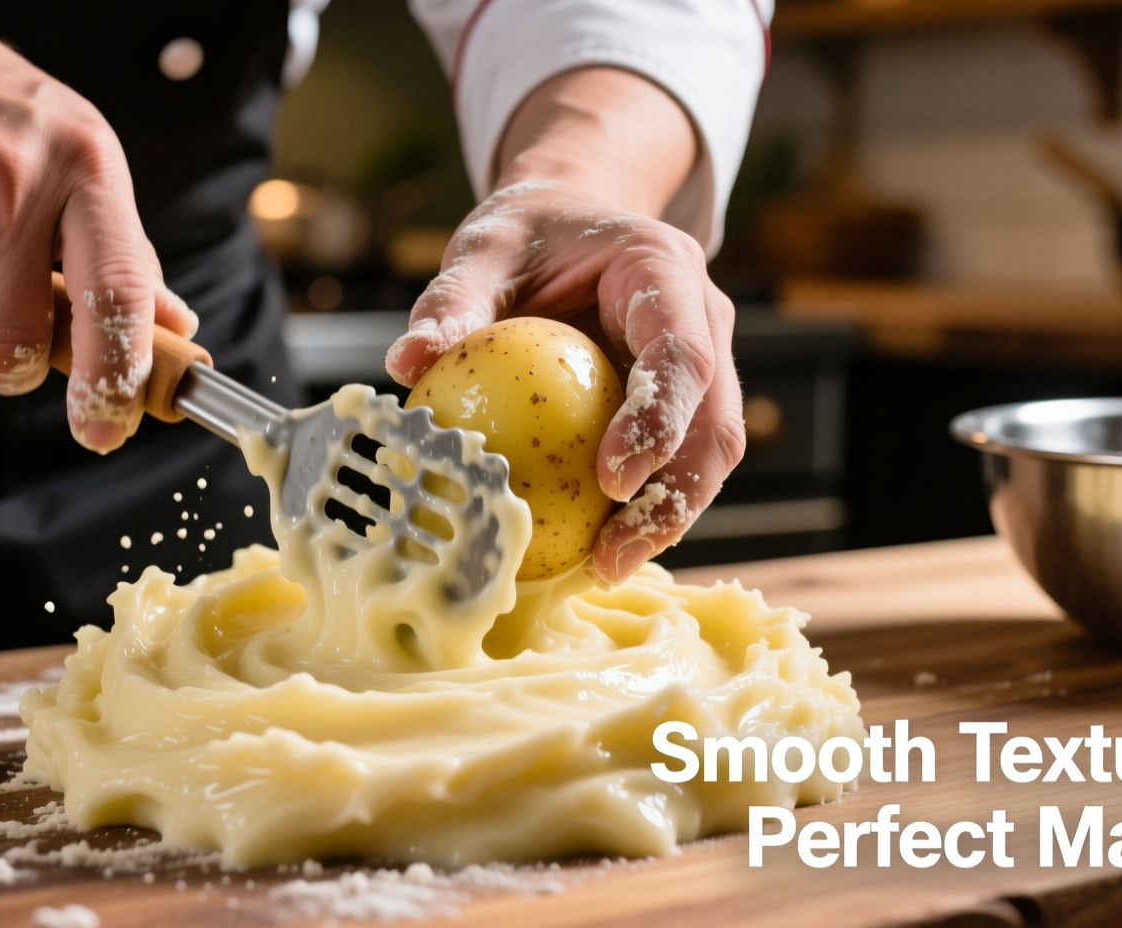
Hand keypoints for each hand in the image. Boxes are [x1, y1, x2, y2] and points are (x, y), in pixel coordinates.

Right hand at [0, 0, 195, 451]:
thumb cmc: (1, 121)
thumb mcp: (84, 165)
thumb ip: (127, 256)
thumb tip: (177, 335)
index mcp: (87, 170)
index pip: (116, 293)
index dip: (115, 375)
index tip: (106, 427)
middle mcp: (14, 180)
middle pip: (11, 344)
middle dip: (5, 364)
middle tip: (0, 331)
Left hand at [386, 69, 743, 583]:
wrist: (570, 223)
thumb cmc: (527, 235)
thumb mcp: (484, 249)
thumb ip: (453, 298)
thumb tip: (407, 359)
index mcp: (662, 271)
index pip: (680, 353)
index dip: (658, 420)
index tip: (611, 479)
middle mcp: (703, 320)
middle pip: (714, 421)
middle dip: (675, 496)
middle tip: (612, 555)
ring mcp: (704, 367)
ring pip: (710, 453)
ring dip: (668, 518)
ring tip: (604, 566)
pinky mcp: (685, 405)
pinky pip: (677, 464)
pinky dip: (644, 509)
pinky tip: (591, 551)